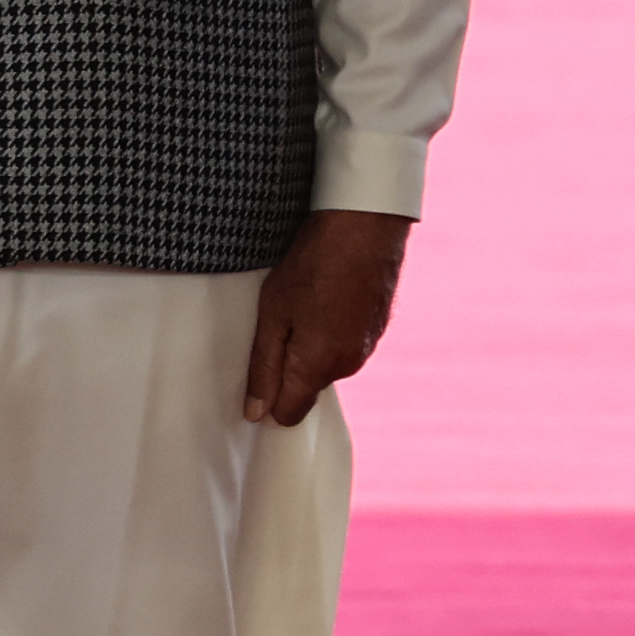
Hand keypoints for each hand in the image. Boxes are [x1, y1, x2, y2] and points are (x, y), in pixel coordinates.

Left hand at [242, 209, 410, 424]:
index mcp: (319, 365)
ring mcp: (369, 345)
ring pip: (329, 364)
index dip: (269, 398)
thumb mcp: (273, 312)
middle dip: (291, 366)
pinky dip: (336, 329)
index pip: (288, 414)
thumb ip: (264, 368)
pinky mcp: (379, 326)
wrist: (366, 221)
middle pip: (308, 388)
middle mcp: (349, 364)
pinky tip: (329, 295)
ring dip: (315, 346)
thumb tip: (256, 412)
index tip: (260, 367)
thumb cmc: (315, 261)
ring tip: (308, 301)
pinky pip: (348, 344)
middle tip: (282, 320)